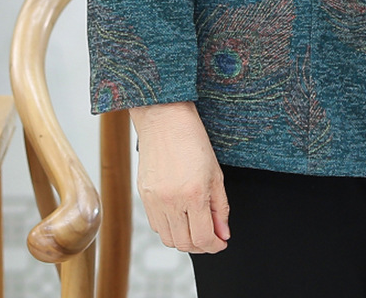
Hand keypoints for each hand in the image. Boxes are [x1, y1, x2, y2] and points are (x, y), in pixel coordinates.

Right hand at [130, 101, 229, 253]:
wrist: (164, 119)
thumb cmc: (192, 139)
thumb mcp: (216, 173)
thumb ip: (220, 207)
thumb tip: (223, 233)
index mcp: (193, 194)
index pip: (203, 238)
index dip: (215, 245)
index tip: (221, 242)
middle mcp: (171, 201)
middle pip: (185, 244)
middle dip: (201, 245)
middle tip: (211, 235)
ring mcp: (154, 200)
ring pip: (168, 239)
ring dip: (184, 239)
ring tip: (196, 226)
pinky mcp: (143, 196)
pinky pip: (156, 226)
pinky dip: (169, 228)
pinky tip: (179, 216)